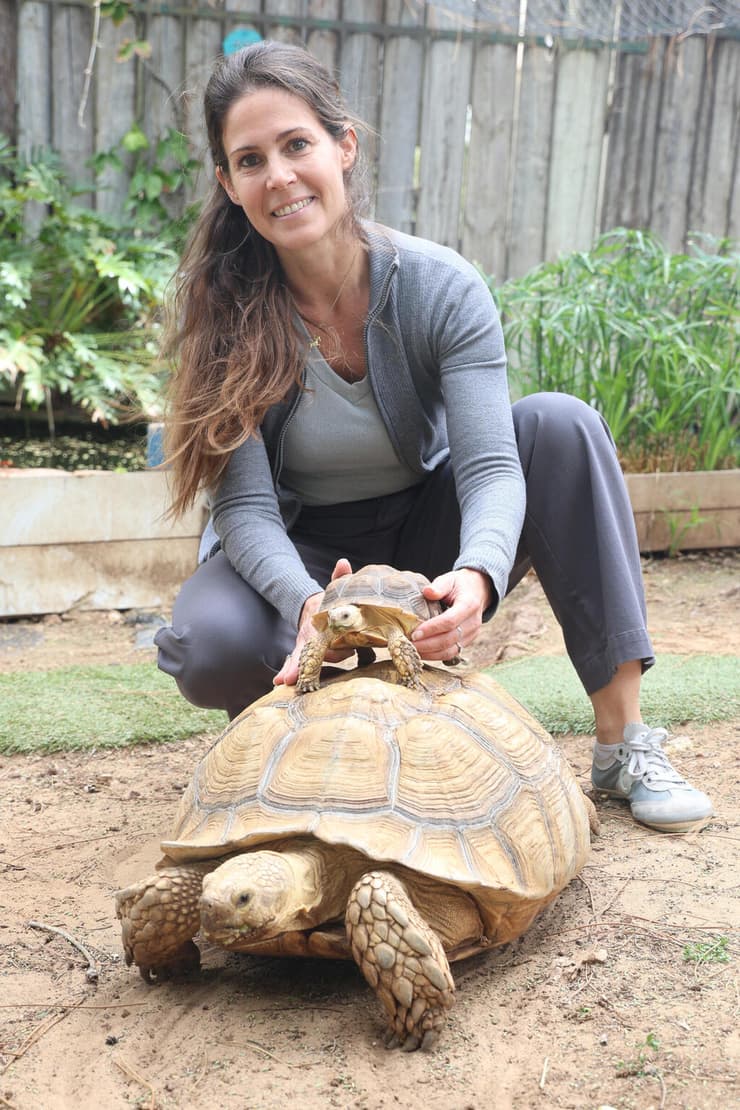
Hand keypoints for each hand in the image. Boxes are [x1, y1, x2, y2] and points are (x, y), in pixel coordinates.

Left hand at [273, 558, 353, 685]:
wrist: (326, 610)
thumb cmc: (332, 603)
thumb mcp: (335, 590)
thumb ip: (340, 577)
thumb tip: (342, 562)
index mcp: (337, 633)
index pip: (335, 646)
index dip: (327, 653)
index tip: (312, 663)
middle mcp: (331, 646)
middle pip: (326, 659)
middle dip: (312, 665)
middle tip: (297, 674)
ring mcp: (319, 652)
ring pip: (313, 664)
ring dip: (298, 670)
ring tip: (285, 678)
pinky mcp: (306, 653)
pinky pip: (299, 665)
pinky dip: (288, 672)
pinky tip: (277, 681)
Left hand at [411, 568, 492, 661]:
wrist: (478, 591)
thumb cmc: (460, 585)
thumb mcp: (449, 580)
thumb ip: (439, 586)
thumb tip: (427, 591)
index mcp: (469, 605)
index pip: (449, 621)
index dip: (431, 629)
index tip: (414, 633)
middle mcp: (473, 622)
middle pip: (449, 639)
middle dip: (427, 644)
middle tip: (409, 644)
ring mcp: (472, 634)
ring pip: (450, 650)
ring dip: (430, 653)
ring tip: (412, 650)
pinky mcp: (467, 642)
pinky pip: (451, 653)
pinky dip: (436, 656)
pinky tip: (422, 653)